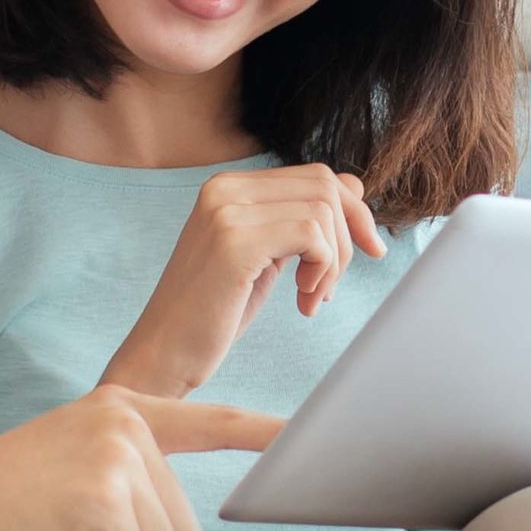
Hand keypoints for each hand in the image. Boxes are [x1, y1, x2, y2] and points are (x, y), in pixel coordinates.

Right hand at [0, 387, 281, 530]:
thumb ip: (125, 476)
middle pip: (187, 528)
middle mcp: (127, 423)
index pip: (210, 421)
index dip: (262, 435)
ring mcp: (117, 458)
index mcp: (123, 409)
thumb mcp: (72, 464)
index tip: (303, 438)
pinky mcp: (104, 500)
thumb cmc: (1, 501)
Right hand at [102, 166, 385, 398]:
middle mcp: (224, 188)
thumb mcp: (265, 256)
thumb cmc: (212, 313)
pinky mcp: (234, 242)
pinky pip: (311, 236)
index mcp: (227, 186)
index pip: (316, 175)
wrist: (162, 355)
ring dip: (333, 262)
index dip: (353, 211)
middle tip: (330, 286)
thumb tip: (356, 185)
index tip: (368, 250)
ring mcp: (226, 211)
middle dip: (349, 236)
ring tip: (311, 298)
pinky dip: (322, 271)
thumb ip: (298, 219)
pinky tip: (303, 301)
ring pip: (323, 211)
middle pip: (325, 186)